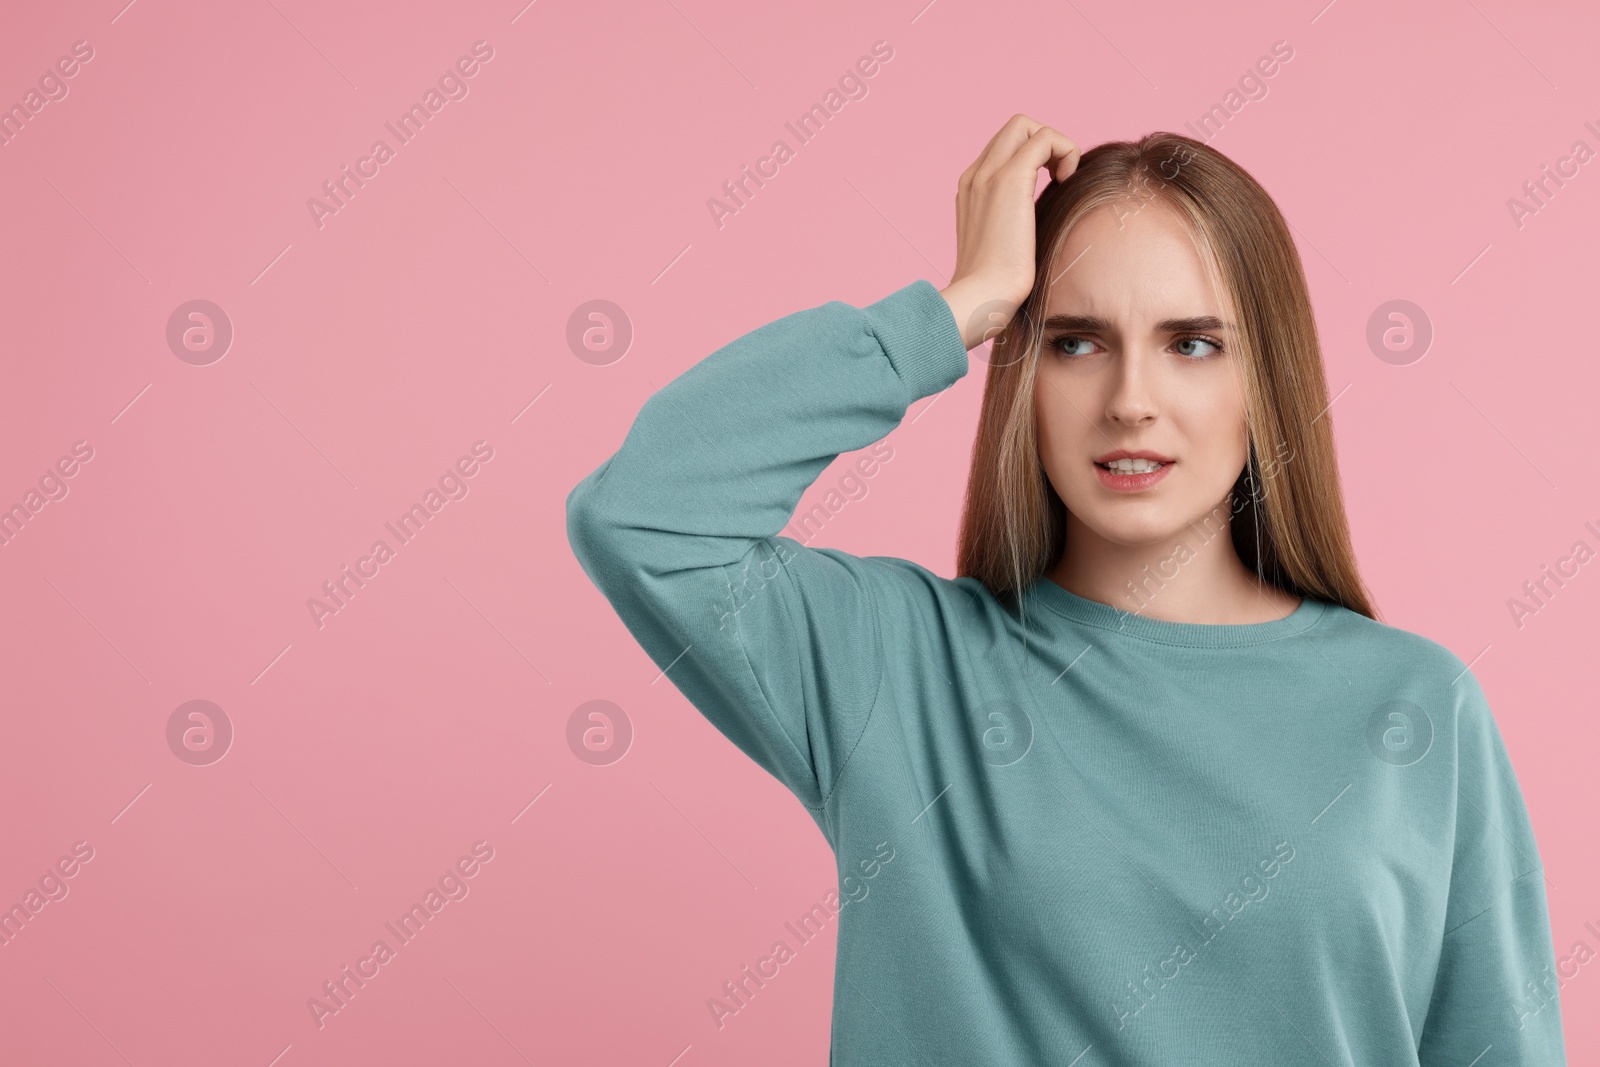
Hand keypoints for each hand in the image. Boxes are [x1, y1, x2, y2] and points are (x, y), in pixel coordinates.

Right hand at [939, 114, 1078, 350]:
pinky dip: (1064, 151)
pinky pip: (1044, 139)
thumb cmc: (994, 287)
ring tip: (1063, 179)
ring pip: (1026, 125)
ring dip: (1056, 145)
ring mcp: (989, 174)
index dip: (1034, 159)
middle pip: (1014, 129)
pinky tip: (1065, 182)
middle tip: (1060, 178)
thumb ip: (1012, 225)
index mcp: (970, 190)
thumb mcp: (1001, 248)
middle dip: (1045, 144)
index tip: (1050, 187)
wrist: (982, 297)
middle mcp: (975, 175)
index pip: (1004, 149)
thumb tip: (1036, 225)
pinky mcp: (1009, 179)